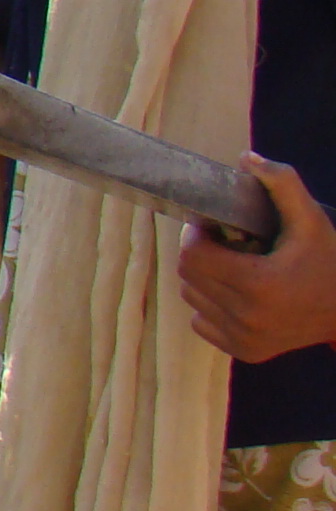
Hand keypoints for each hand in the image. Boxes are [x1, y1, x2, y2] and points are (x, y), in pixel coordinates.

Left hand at [178, 154, 335, 363]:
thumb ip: (281, 185)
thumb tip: (247, 158)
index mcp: (260, 285)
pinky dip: (212, 304)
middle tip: (226, 242)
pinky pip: (202, 322)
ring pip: (192, 298)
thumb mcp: (311, 220)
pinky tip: (240, 292)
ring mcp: (245, 339)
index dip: (197, 234)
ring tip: (236, 266)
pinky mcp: (245, 352)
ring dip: (204, 278)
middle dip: (200, 253)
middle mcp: (248, 317)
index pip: (192, 255)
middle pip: (188, 276)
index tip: (214, 225)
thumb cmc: (330, 261)